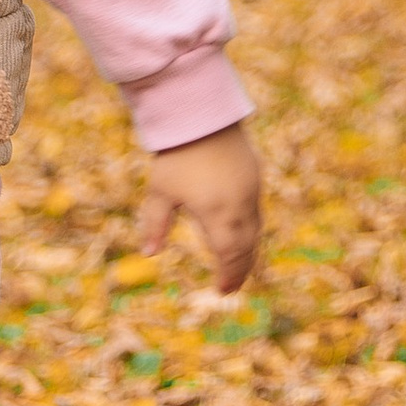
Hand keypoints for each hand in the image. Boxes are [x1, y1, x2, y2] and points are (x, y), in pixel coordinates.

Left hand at [141, 122, 263, 293]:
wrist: (201, 114)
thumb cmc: (177, 154)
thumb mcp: (161, 191)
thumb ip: (156, 224)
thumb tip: (149, 254)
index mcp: (218, 214)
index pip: (229, 255)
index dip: (228, 275)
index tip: (222, 291)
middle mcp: (240, 205)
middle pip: (247, 246)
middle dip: (240, 269)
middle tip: (231, 286)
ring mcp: (251, 190)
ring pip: (255, 229)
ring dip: (247, 250)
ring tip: (237, 265)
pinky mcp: (254, 175)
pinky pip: (256, 211)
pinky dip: (249, 229)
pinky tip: (239, 233)